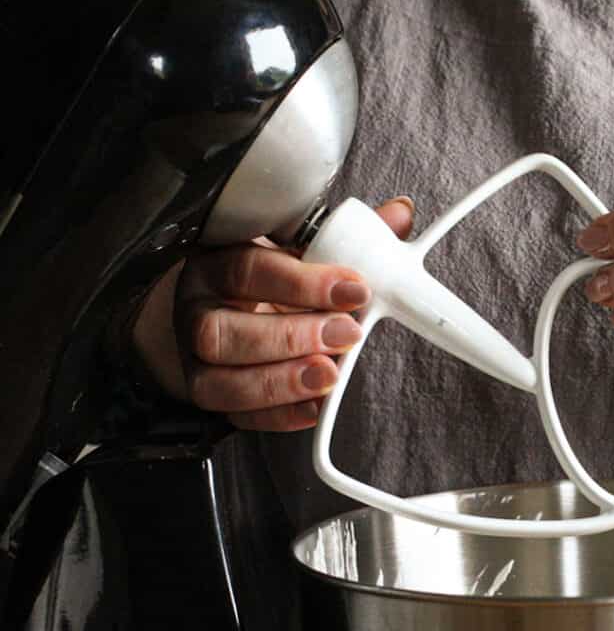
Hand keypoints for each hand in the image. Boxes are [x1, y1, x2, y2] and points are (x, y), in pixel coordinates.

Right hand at [131, 197, 414, 431]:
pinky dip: (278, 416)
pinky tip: (314, 406)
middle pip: (225, 330)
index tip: (355, 288)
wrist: (219, 314)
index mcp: (218, 264)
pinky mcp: (207, 396)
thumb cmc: (264, 281)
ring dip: (281, 381)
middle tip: (346, 333)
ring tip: (328, 375)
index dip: (303, 282)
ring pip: (221, 379)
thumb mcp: (298, 253)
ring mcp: (196, 359)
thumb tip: (399, 214)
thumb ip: (346, 239)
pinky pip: (235, 415)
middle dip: (292, 336)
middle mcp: (198, 311)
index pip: (250, 269)